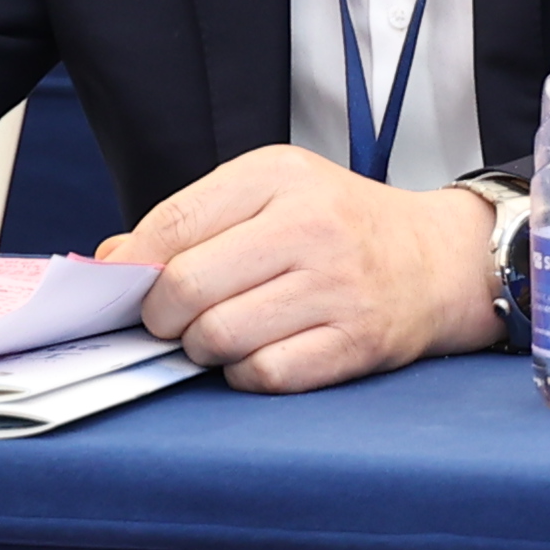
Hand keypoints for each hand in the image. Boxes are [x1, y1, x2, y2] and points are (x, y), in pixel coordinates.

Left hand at [96, 145, 500, 393]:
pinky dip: (245, 374)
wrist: (438, 259)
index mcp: (280, 175)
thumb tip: (110, 259)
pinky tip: (255, 354)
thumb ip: (194, 219)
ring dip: (202, 348)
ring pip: (220, 337)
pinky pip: (266, 374)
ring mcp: (337, 286)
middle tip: (170, 320)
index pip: (173, 224)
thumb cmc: (339, 224)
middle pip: (187, 288)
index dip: (132, 266)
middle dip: (162, 316)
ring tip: (216, 335)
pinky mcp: (357, 342)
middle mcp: (310, 226)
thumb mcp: (271, 191)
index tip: (121, 286)